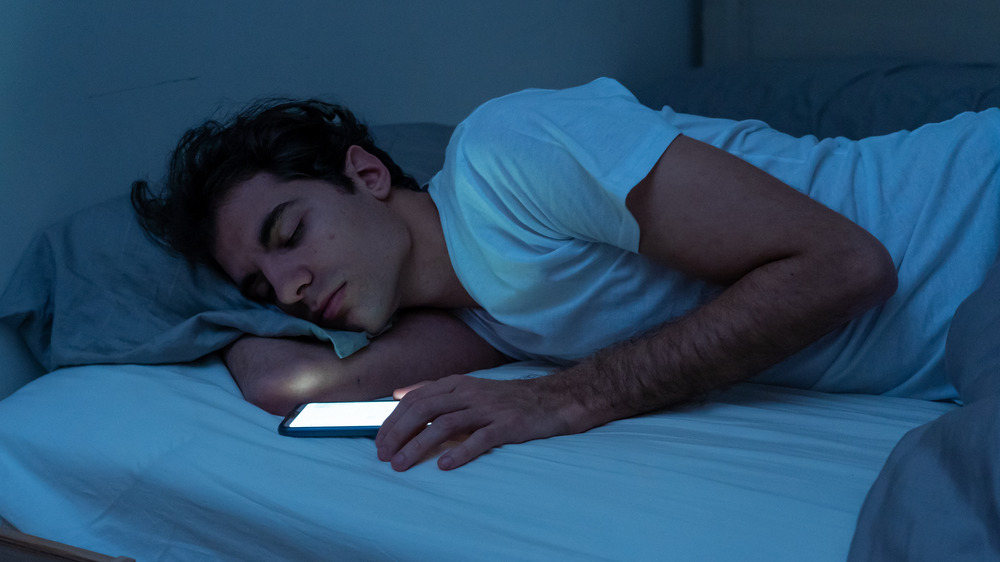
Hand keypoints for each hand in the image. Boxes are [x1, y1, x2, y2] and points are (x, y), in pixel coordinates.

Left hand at [375, 374, 575, 470]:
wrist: (551, 400)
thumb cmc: (505, 400)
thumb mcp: (467, 388)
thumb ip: (433, 390)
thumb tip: (398, 395)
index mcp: (457, 383)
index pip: (416, 399)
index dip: (394, 420)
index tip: (380, 442)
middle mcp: (470, 393)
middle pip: (425, 409)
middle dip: (399, 433)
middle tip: (384, 456)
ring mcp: (489, 408)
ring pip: (445, 424)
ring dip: (419, 445)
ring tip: (402, 464)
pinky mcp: (508, 425)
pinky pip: (480, 438)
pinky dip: (460, 452)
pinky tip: (444, 465)